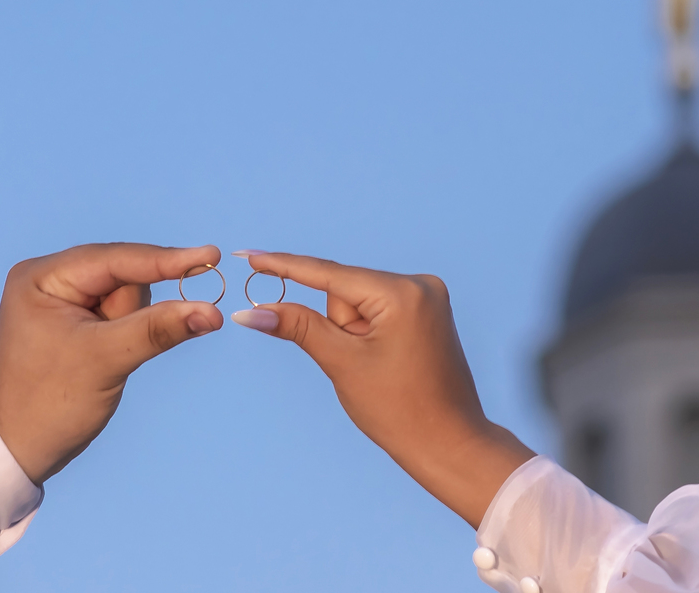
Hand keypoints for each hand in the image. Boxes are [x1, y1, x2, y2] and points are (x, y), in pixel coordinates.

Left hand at [0, 243, 222, 484]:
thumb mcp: (106, 360)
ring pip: (127, 295)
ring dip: (130, 326)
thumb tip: (210, 312)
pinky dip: (128, 331)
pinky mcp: (75, 320)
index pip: (116, 259)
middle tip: (115, 348)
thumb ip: (159, 329)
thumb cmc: (48, 405)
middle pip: (123, 275)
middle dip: (134, 311)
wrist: (18, 450)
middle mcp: (49, 279)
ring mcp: (61, 299)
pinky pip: (120, 313)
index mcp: (42, 277)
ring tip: (102, 359)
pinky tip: (109, 354)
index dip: (166, 260)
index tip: (211, 254)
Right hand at [231, 252, 533, 527]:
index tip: (249, 255)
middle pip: (346, 292)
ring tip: (378, 368)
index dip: (284, 266)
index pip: (328, 274)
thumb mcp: (342, 364)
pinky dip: (368, 333)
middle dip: (339, 326)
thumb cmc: (400, 410)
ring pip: (360, 303)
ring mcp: (428, 296)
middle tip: (360, 365)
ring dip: (354, 333)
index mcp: (402, 293)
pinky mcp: (429, 311)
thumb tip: (252, 311)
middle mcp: (420, 284)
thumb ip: (298, 327)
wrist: (449, 444)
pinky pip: (379, 310)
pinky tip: (385, 362)